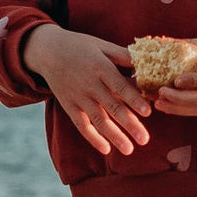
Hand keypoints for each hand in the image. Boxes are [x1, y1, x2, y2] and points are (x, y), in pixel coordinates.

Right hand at [20, 27, 152, 155]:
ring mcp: (78, 97)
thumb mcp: (102, 46)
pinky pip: (81, 125)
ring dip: (114, 136)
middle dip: (129, 124)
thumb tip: (148, 62)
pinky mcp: (69, 106)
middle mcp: (90, 84)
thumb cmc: (80, 47)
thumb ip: (124, 56)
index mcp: (101, 67)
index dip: (134, 99)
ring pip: (98, 120)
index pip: (119, 86)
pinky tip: (106, 149)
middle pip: (112, 107)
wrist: (48, 51)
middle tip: (144, 139)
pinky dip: (92, 138)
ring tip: (129, 149)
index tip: (148, 112)